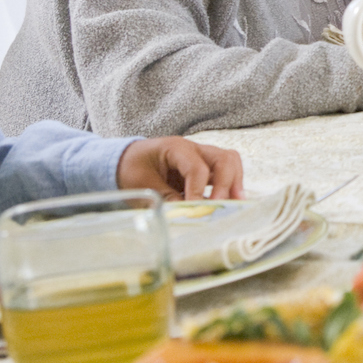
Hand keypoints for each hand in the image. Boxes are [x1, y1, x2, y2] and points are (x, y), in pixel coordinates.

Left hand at [117, 137, 243, 199]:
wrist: (126, 161)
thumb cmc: (132, 169)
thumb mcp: (144, 186)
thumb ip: (167, 199)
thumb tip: (187, 214)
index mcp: (176, 148)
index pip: (197, 168)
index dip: (198, 191)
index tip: (196, 211)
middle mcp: (194, 149)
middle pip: (224, 159)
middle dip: (226, 183)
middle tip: (220, 205)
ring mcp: (202, 157)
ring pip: (230, 162)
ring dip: (234, 183)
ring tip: (236, 203)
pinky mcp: (204, 168)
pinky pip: (225, 172)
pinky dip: (230, 186)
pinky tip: (230, 203)